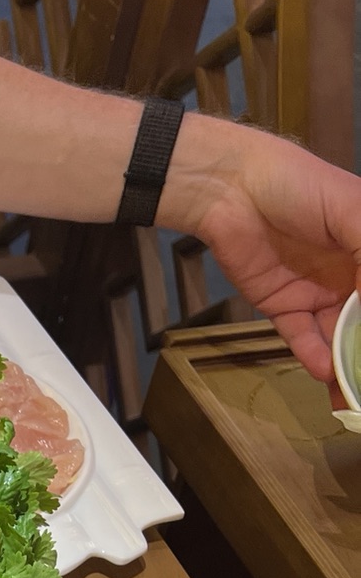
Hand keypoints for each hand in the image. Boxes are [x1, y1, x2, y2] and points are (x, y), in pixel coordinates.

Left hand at [165, 118, 360, 382]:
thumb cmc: (299, 185)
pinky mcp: (282, 305)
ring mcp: (316, 290)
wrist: (231, 189)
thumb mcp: (350, 211)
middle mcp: (349, 273)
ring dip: (346, 364)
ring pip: (338, 335)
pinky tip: (326, 372)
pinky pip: (302, 336)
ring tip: (354, 392)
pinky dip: (313, 355)